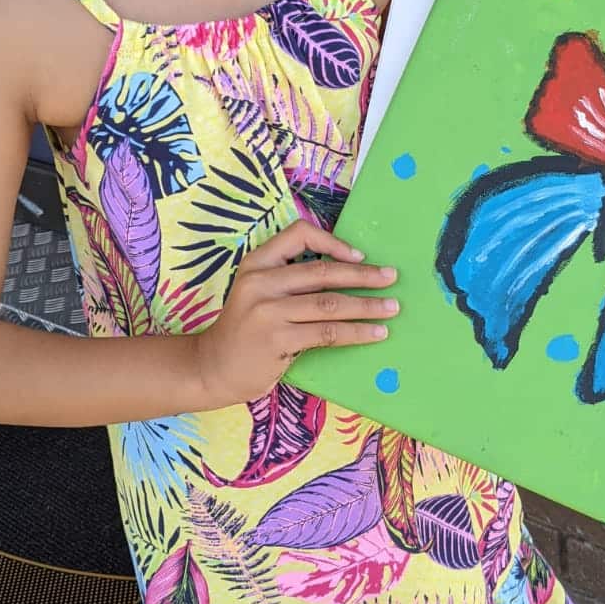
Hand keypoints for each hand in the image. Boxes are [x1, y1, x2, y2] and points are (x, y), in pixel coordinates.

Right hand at [188, 220, 397, 409]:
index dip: (333, 242)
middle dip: (364, 275)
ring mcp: (268, 312)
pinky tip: (375, 333)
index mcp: (257, 263)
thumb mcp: (257, 292)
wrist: (213, 368)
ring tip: (391, 308)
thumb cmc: (244, 330)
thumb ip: (289, 280)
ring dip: (367, 306)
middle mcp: (261, 282)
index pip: (299, 235)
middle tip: (392, 278)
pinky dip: (356, 333)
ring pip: (331, 304)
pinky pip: (327, 332)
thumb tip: (347, 274)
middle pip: (323, 272)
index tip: (358, 256)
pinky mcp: (277, 340)